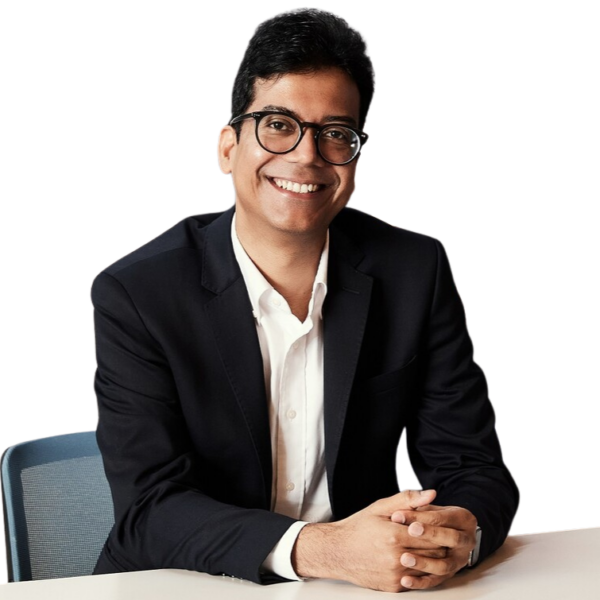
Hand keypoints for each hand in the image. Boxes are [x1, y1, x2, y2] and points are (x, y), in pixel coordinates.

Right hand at [293, 489, 445, 591]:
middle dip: (439, 542)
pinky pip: (418, 579)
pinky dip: (420, 569)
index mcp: (394, 535)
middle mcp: (396, 558)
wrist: (338, 552)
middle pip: (435, 552)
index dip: (439, 528)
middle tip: (439, 534)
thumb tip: (431, 493)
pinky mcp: (394, 587)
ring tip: (427, 545)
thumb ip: (408, 500)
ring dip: (432, 557)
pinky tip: (415, 557)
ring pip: (429, 567)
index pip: (433, 534)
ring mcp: (396, 575)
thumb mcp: (380, 508)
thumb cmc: (359, 527)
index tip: (440, 523)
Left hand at [390, 504, 477, 589]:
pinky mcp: (449, 575)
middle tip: (410, 531)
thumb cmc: (425, 516)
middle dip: (429, 534)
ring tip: (404, 558)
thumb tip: (427, 494)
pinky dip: (421, 582)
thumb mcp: (422, 505)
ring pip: (445, 564)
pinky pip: (436, 581)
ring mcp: (459, 560)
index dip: (420, 516)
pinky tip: (405, 580)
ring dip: (424, 562)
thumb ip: (419, 499)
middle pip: (451, 539)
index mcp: (463, 519)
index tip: (398, 515)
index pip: (442, 517)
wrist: (433, 531)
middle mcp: (466, 541)